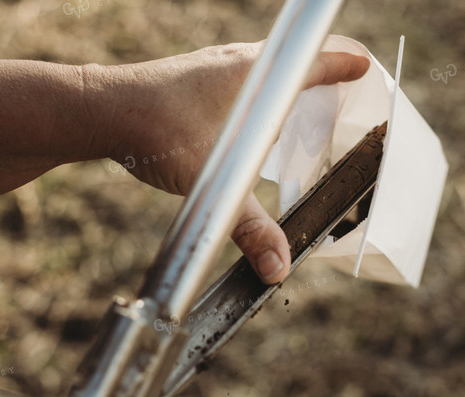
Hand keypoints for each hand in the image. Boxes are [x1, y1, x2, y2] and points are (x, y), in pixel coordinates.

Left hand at [96, 36, 370, 283]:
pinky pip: (237, 78)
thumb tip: (278, 268)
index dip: (342, 66)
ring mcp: (210, 64)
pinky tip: (240, 118)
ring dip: (281, 84)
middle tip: (332, 91)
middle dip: (316, 74)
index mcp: (254, 74)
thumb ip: (249, 227)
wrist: (100, 109)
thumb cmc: (157, 130)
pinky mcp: (190, 76)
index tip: (364, 68)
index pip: (312, 62)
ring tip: (291, 108)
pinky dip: (253, 92)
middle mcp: (235, 60)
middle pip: (290, 62)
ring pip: (261, 69)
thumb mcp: (213, 182)